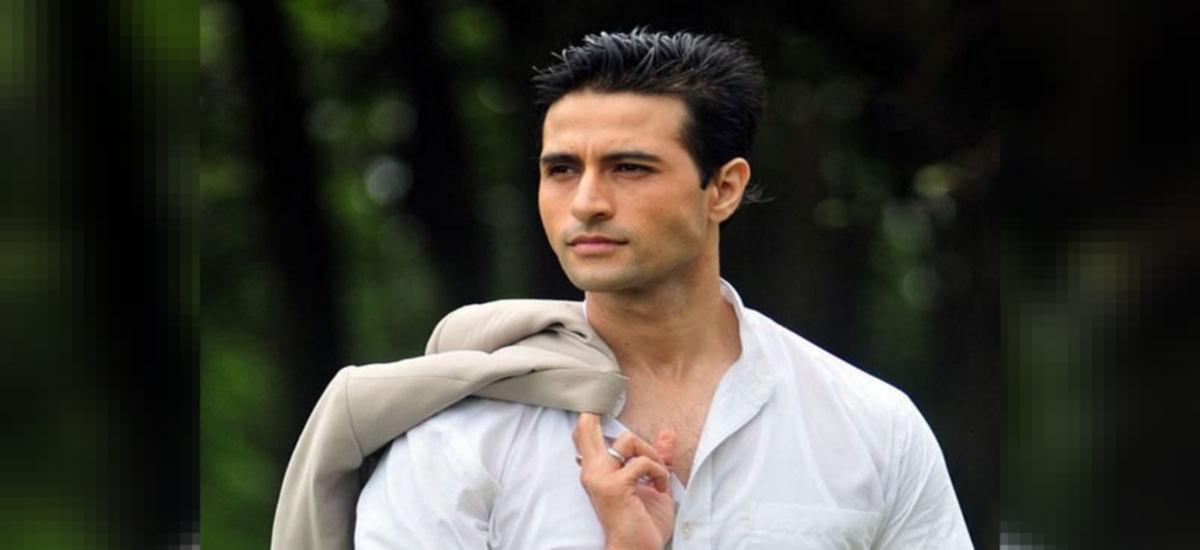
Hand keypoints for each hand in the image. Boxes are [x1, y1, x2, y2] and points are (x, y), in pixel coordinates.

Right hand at [573, 413, 677, 549]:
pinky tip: (660, 488)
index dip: (586, 419)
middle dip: (594, 416)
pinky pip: (643, 462)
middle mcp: (592, 472)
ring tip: (658, 476)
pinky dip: (659, 472)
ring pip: (628, 440)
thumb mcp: (653, 484)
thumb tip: (667, 433)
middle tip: (602, 411)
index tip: (591, 408)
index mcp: (596, 471)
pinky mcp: (614, 486)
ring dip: (652, 455)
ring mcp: (600, 478)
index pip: (582, 437)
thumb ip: (657, 458)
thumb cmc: (643, 523)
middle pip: (586, 429)